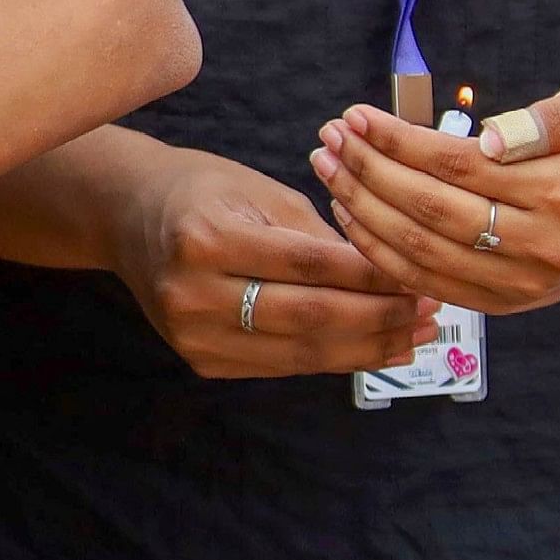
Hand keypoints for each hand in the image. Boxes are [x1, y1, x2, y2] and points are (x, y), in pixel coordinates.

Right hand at [110, 143, 435, 377]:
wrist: (129, 216)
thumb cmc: (203, 192)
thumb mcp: (261, 192)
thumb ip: (322, 239)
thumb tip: (394, 280)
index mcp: (206, 237)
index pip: (310, 265)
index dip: (373, 276)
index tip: (420, 277)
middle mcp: (192, 292)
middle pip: (310, 317)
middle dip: (380, 318)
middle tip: (429, 313)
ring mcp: (191, 334)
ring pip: (301, 353)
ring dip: (366, 348)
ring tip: (414, 338)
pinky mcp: (200, 361)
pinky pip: (281, 366)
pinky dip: (331, 360)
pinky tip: (370, 350)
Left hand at [312, 79, 559, 312]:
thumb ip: (553, 117)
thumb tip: (490, 140)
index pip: (458, 167)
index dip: (398, 141)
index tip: (356, 115)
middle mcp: (546, 249)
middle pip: (430, 211)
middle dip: (368, 171)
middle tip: (329, 138)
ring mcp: (525, 285)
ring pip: (421, 251)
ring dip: (362, 209)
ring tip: (328, 168)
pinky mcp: (507, 304)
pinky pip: (428, 281)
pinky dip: (380, 251)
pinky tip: (351, 213)